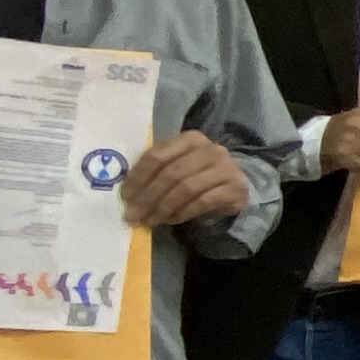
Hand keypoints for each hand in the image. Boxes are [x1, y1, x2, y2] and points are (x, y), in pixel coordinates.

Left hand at [117, 128, 251, 230]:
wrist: (234, 182)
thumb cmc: (198, 174)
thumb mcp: (177, 164)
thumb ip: (156, 171)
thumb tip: (129, 194)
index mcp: (189, 139)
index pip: (158, 155)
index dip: (138, 177)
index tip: (125, 196)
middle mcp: (210, 149)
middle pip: (171, 173)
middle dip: (148, 197)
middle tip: (133, 215)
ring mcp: (225, 167)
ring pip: (186, 188)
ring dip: (163, 207)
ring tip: (150, 221)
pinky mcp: (234, 187)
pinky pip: (202, 201)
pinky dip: (183, 212)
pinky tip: (171, 220)